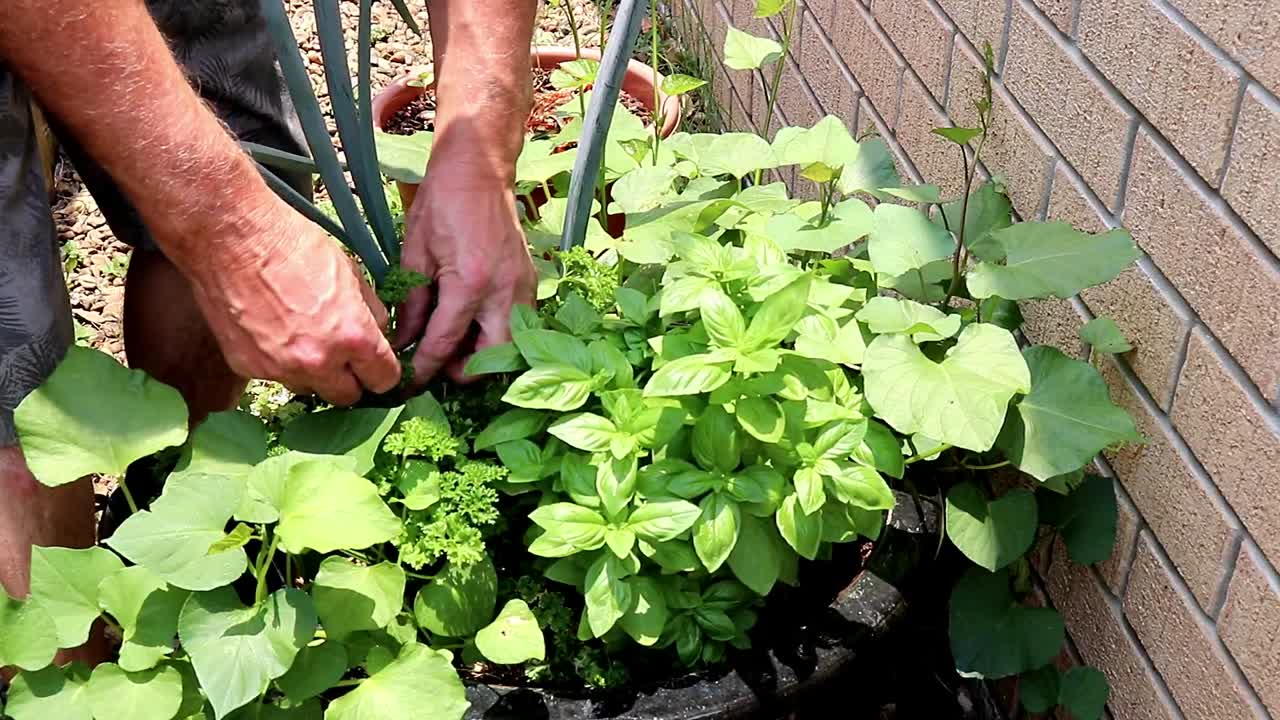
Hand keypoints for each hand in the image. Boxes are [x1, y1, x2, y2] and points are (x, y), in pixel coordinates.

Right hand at [184, 203, 401, 404]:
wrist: (230, 236)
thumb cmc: (293, 244)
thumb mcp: (350, 272)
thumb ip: (370, 313)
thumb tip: (379, 335)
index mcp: (353, 337)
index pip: (383, 380)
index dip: (383, 371)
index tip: (376, 364)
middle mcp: (318, 362)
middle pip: (347, 396)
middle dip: (349, 378)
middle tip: (342, 355)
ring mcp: (280, 369)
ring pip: (309, 388)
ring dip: (313, 372)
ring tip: (301, 336)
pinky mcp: (247, 368)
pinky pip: (275, 376)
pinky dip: (279, 361)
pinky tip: (271, 329)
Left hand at [396, 171, 535, 385]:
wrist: (480, 170)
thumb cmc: (443, 203)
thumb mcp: (415, 253)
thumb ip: (411, 303)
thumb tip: (403, 341)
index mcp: (469, 283)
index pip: (444, 344)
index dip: (424, 369)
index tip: (408, 382)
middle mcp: (504, 292)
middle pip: (491, 360)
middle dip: (463, 370)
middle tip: (439, 360)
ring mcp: (523, 289)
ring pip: (510, 346)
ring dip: (483, 355)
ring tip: (455, 341)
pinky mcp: (531, 284)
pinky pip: (518, 325)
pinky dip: (497, 334)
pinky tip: (474, 322)